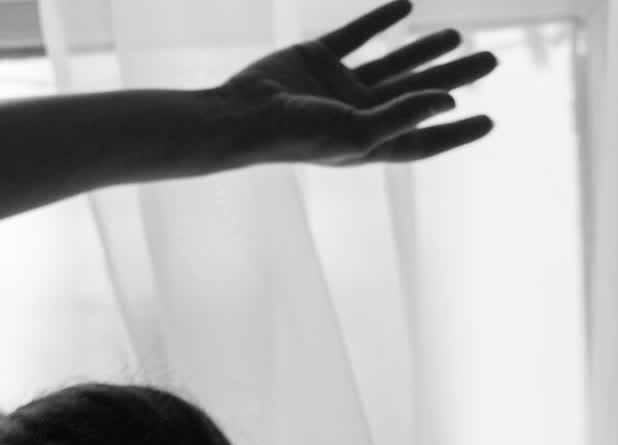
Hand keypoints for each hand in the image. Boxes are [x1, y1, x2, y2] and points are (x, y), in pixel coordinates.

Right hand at [222, 0, 497, 167]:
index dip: (457, 131)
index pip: (423, 138)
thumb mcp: (356, 134)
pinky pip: (358, 34)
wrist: (243, 116)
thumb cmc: (297, 136)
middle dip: (455, 78)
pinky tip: (406, 6)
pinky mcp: (319, 57)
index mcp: (370, 141)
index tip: (490, 121)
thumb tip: (448, 101)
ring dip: (425, 49)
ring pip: (394, 64)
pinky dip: (381, 19)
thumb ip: (403, 116)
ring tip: (457, 34)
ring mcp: (339, 85)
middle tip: (492, 61)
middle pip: (419, 93)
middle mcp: (359, 114)